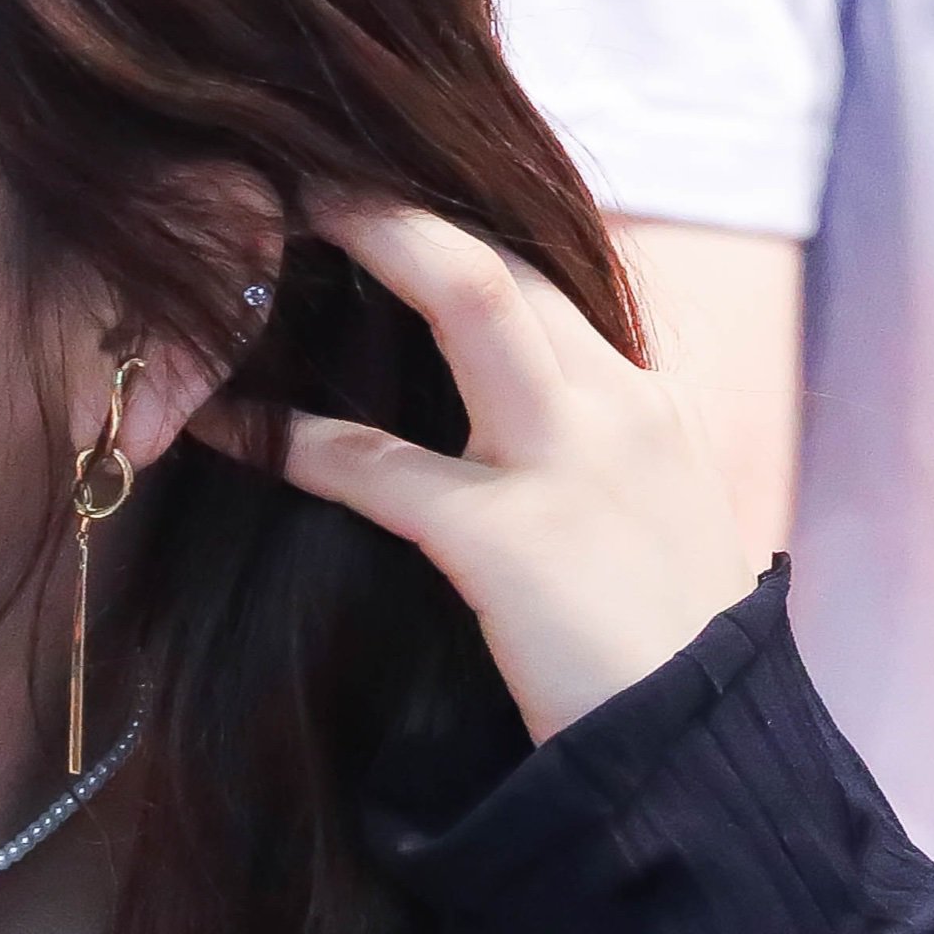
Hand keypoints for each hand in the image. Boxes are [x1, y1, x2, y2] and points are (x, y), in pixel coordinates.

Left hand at [252, 202, 759, 740]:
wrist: (708, 769)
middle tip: (307, 164)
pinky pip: (379, 466)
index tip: (373, 202)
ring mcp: (571, 463)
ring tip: (269, 221)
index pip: (549, 278)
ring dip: (369, 242)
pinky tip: (225, 423)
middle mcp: (619, 406)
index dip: (455, 231)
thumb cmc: (661, 670)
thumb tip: (496, 445)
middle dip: (403, 200)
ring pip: (468, 299)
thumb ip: (583, 469)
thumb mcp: (645, 535)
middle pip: (509, 255)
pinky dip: (293, 439)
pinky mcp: (511, 541)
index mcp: (647, 407)